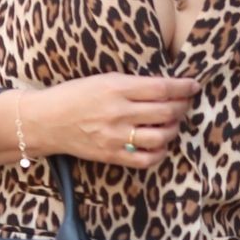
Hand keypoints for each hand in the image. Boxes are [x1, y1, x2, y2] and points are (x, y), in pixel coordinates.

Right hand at [27, 73, 199, 169]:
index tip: (193, 86)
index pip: (161, 88)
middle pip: (166, 112)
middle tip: (184, 104)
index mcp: (117, 87)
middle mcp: (118, 112)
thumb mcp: (103, 79)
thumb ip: (132, 84)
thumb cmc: (74, 95)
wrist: (46, 121)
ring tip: (172, 124)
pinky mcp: (111, 155)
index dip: (183, 87)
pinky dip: (159, 153)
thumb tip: (164, 87)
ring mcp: (115, 136)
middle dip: (182, 107)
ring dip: (173, 130)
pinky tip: (159, 145)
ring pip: (160, 137)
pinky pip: (145, 159)